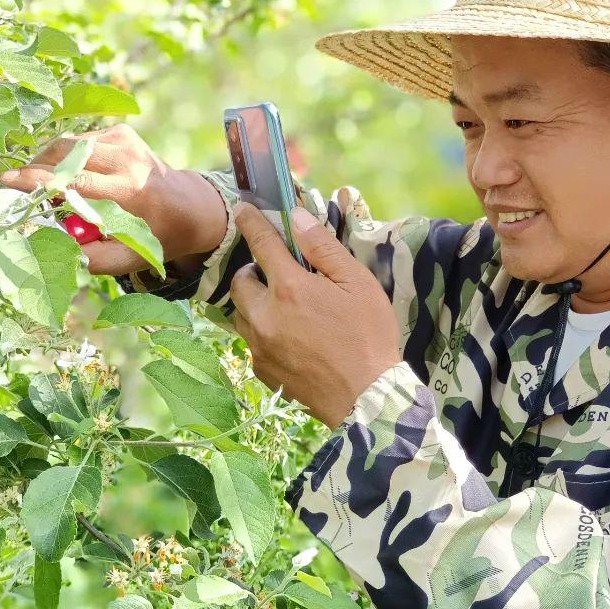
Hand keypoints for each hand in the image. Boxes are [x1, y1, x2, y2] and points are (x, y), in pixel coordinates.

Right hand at [0, 123, 226, 274]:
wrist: (191, 206)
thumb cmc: (157, 236)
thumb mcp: (131, 257)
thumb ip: (93, 259)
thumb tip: (51, 248)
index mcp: (130, 192)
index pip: (74, 181)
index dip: (37, 181)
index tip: (7, 181)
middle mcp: (127, 161)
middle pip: (65, 155)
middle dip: (34, 169)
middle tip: (16, 186)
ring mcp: (125, 141)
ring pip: (69, 144)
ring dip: (47, 161)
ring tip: (37, 182)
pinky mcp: (122, 133)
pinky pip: (81, 141)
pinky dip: (67, 156)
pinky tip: (69, 173)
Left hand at [229, 201, 401, 427]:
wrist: (365, 399)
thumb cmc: (369, 337)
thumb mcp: (358, 284)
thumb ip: (324, 249)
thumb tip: (297, 219)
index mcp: (290, 288)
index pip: (261, 244)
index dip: (250, 222)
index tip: (241, 209)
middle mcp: (265, 315)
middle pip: (241, 281)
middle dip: (254, 271)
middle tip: (279, 275)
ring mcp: (259, 345)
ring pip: (241, 313)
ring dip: (256, 302)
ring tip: (284, 307)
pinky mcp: (261, 369)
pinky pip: (252, 341)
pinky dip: (263, 331)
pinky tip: (291, 338)